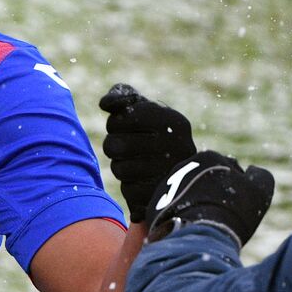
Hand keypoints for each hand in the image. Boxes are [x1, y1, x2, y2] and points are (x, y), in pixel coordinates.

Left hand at [100, 83, 195, 222]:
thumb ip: (123, 96)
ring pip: (119, 169)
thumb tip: (105, 103)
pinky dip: (131, 185)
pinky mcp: (163, 196)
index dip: (116, 123)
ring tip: (138, 162)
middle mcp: (175, 145)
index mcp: (172, 120)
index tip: (127, 125)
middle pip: (113, 145)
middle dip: (115, 145)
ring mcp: (171, 172)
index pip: (119, 119)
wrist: (186, 175)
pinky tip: (144, 180)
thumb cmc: (158, 134)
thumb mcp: (146, 109)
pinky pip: (128, 190)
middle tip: (128, 146)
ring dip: (122, 166)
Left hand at [146, 151, 274, 245]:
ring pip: (186, 194)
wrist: (197, 237)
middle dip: (213, 196)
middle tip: (221, 217)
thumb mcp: (259, 192)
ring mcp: (165, 185)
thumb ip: (260, 176)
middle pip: (204, 181)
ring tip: (204, 225)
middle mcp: (182, 166)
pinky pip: (171, 209)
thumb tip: (252, 170)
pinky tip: (189, 229)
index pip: (227, 169)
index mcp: (208, 158)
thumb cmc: (231, 212)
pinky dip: (180, 217)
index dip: (236, 190)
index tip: (236, 207)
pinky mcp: (154, 205)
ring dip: (195, 205)